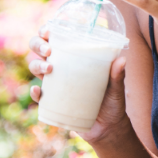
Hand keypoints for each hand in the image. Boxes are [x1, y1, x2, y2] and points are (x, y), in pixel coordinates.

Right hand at [29, 28, 130, 143]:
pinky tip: (38, 90)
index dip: (47, 30)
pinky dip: (35, 92)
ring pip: (35, 68)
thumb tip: (121, 60)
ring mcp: (55, 84)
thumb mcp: (117, 87)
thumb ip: (118, 75)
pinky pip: (39, 95)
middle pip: (39, 49)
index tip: (49, 29)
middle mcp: (62, 67)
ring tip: (49, 69)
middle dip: (38, 45)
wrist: (108, 128)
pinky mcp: (52, 102)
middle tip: (49, 51)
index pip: (57, 38)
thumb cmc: (112, 101)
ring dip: (37, 65)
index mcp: (75, 57)